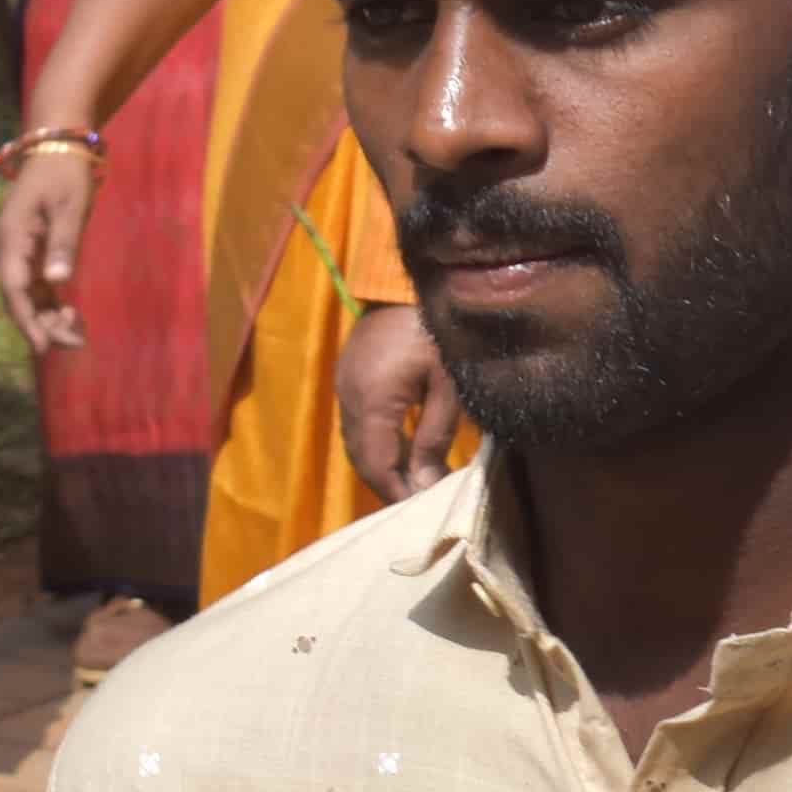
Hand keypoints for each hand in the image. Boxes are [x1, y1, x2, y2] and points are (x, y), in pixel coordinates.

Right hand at [0, 138, 102, 352]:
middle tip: (75, 343)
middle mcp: (9, 249)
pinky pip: (38, 287)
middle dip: (43, 324)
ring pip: (29, 296)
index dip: (27, 319)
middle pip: (19, 298)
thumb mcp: (70, 206)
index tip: (43, 346)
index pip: (14, 288)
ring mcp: (20, 252)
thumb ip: (64, 243)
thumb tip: (57, 282)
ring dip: (49, 318)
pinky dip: (53, 304)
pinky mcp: (33, 253)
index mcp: (11, 237)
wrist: (57, 148)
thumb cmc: (65, 173)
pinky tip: (73, 318)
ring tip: (80, 335)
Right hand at [337, 295, 456, 496]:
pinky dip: (377, 443)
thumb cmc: (437, 329)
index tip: (422, 512)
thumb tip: (427, 485)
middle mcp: (348, 397)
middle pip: (361, 459)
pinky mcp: (349, 374)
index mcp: (371, 401)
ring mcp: (344, 384)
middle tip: (422, 503)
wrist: (407, 279)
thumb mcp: (447, 385)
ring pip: (356, 443)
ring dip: (382, 465)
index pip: (376, 466)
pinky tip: (403, 450)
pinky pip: (357, 422)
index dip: (397, 493)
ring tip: (416, 481)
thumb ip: (435, 436)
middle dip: (389, 485)